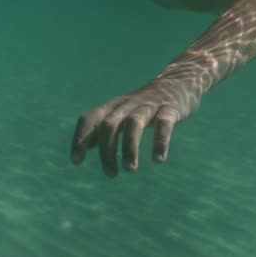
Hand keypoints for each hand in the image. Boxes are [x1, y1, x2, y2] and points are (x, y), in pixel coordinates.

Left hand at [70, 79, 199, 176]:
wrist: (180, 81)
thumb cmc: (145, 104)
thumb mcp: (121, 113)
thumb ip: (101, 130)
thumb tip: (79, 150)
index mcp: (114, 106)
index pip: (90, 118)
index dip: (80, 138)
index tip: (76, 161)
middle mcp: (128, 105)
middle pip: (109, 124)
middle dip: (106, 151)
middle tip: (111, 174)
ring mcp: (149, 105)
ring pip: (133, 123)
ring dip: (129, 148)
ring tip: (130, 169)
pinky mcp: (170, 109)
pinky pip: (163, 124)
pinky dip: (160, 141)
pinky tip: (158, 159)